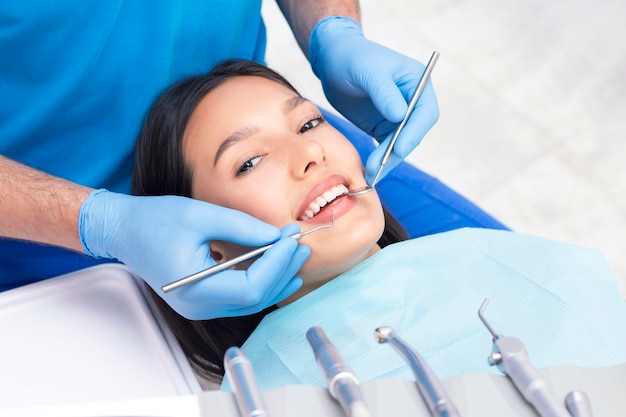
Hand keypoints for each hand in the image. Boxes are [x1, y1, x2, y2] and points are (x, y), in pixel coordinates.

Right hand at [79, 189, 309, 318]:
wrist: (124, 231)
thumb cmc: (154, 221)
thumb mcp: (200, 215)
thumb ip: (242, 227)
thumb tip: (278, 236)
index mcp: (194, 289)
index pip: (251, 287)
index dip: (277, 264)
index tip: (291, 239)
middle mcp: (198, 306)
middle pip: (256, 298)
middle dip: (283, 270)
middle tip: (301, 244)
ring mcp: (200, 307)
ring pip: (252, 301)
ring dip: (276, 277)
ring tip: (296, 253)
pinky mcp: (203, 300)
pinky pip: (241, 297)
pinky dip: (262, 281)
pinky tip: (278, 267)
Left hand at [309, 17, 438, 183]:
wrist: (333, 60)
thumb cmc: (352, 57)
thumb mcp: (367, 71)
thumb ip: (384, 92)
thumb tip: (400, 116)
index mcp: (417, 82)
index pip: (425, 112)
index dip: (414, 132)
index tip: (399, 148)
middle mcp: (412, 101)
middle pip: (414, 132)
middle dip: (398, 151)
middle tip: (379, 167)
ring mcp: (398, 115)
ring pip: (400, 144)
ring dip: (388, 160)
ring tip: (371, 173)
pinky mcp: (384, 126)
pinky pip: (387, 147)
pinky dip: (380, 159)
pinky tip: (370, 170)